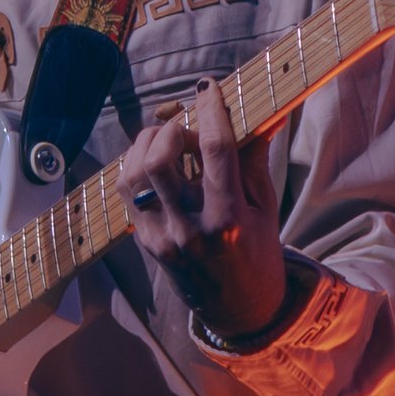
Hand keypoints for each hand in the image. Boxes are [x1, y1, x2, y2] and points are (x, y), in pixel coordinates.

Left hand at [115, 80, 287, 337]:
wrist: (237, 308)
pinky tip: (156, 161)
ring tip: (169, 141)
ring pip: (134, 173)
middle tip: (189, 128)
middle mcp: (190, 229)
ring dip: (147, 144)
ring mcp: (162, 237)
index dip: (209, 110)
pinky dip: (137, 165)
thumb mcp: (265, 205)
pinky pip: (128, 191)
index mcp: (228, 218)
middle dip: (172, 130)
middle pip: (161, 159)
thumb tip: (266, 111)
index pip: (214, 150)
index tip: (208, 88)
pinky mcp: (144, 241)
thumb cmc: (257, 251)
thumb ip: (254, 157)